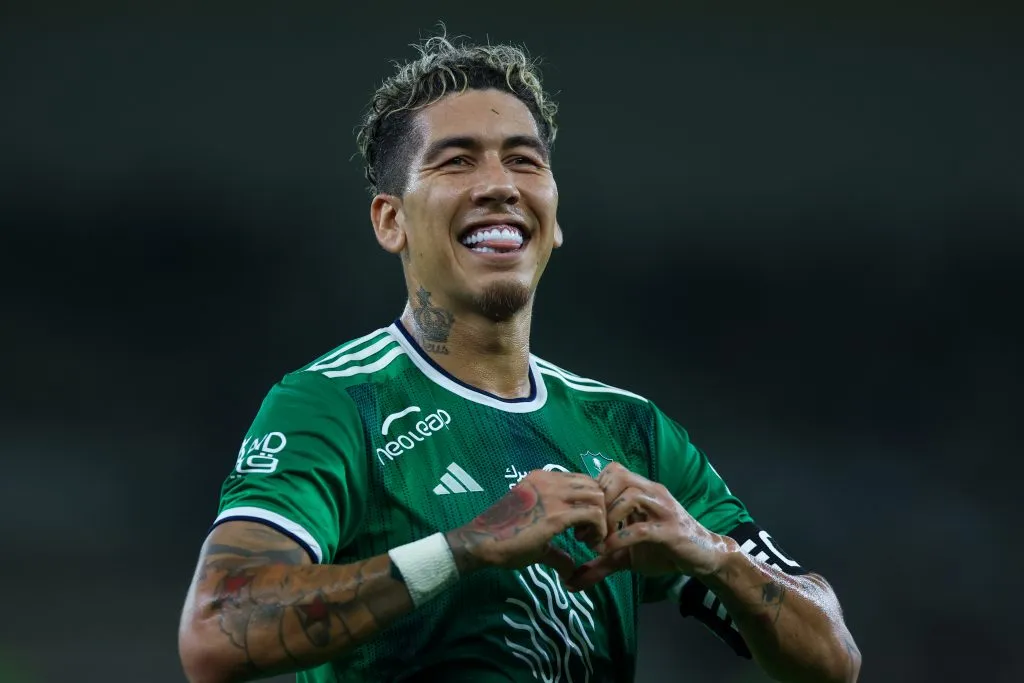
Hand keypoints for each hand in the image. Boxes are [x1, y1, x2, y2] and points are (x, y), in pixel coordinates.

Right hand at [445, 470, 607, 580]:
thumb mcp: (534, 536)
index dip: (589, 503)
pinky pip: (592, 513)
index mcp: (543, 479)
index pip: (581, 481)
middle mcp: (550, 480)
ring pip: (597, 496)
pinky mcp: (556, 514)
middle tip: (589, 534)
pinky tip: (586, 544)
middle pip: (593, 485)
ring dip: (600, 519)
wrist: (483, 542)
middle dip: (600, 509)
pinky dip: (598, 529)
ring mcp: (553, 495)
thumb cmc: (504, 539)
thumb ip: (556, 549)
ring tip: (587, 539)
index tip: (583, 527)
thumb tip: (571, 570)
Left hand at [564, 462, 729, 591]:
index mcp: (641, 491)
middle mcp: (652, 493)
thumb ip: (600, 563)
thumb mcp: (626, 556)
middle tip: (587, 532)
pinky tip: (609, 551)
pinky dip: (620, 538)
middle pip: (618, 476)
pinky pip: (642, 528)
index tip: (582, 521)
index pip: (611, 471)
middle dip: (597, 503)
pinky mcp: (671, 530)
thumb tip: (570, 582)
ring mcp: (663, 509)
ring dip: (608, 518)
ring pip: (630, 496)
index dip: (593, 493)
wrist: (703, 558)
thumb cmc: (663, 550)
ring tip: (598, 542)